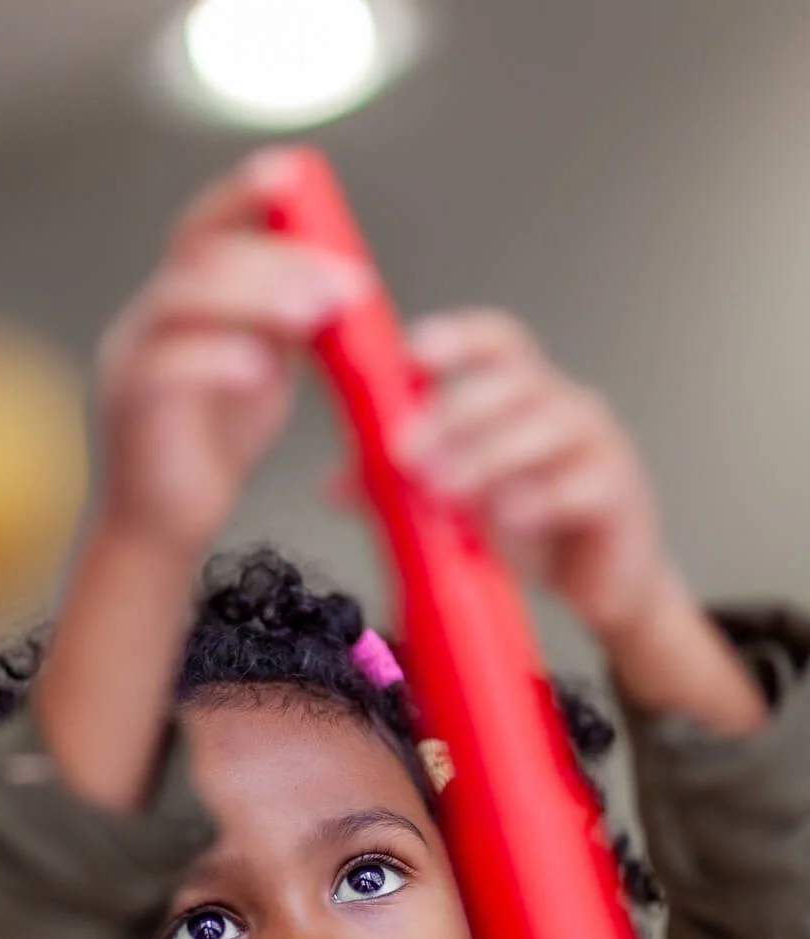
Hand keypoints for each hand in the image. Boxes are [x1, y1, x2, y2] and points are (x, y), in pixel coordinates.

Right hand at [96, 151, 371, 557]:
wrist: (163, 527)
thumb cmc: (210, 448)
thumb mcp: (258, 369)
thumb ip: (281, 324)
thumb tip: (332, 278)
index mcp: (177, 303)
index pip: (203, 230)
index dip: (244, 196)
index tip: (297, 176)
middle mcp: (145, 320)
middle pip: (200, 259)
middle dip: (276, 259)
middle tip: (342, 280)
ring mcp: (129, 361)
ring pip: (180, 302)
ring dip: (253, 299)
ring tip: (313, 314)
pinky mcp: (129, 411)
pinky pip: (166, 372)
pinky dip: (216, 363)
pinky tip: (258, 370)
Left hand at [398, 309, 764, 732]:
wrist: (603, 585)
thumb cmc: (534, 530)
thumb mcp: (458, 505)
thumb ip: (401, 488)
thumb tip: (334, 487)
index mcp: (525, 395)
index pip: (498, 343)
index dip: (458, 339)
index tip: (412, 354)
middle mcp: (565, 406)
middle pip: (516, 381)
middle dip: (456, 412)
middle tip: (406, 452)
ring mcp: (599, 446)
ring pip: (551, 425)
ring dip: (492, 454)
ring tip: (446, 491)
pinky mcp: (620, 495)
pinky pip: (584, 484)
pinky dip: (544, 498)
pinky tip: (511, 518)